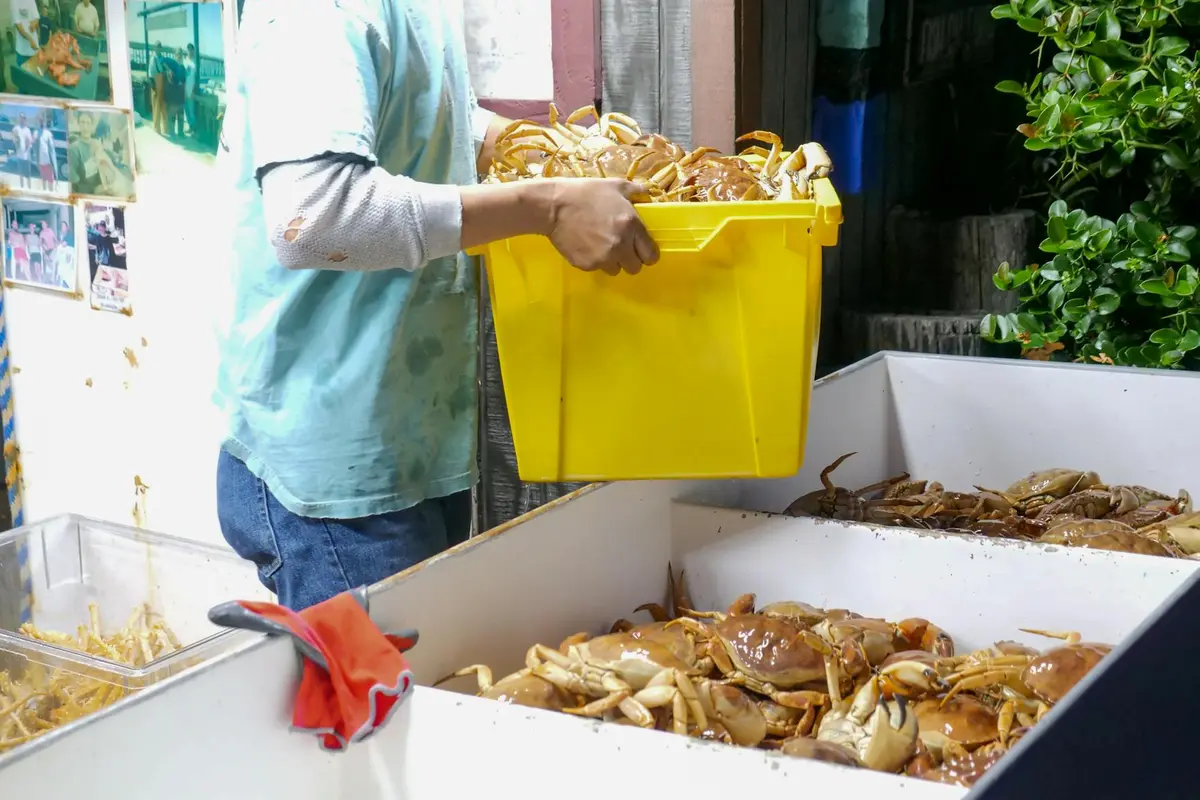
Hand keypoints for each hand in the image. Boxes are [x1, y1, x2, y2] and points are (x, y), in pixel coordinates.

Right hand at [545, 178, 659, 275]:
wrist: (554, 206)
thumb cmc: (586, 193)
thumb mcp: (615, 185)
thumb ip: (637, 191)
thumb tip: (649, 196)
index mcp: (632, 226)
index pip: (650, 255)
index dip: (647, 253)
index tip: (640, 249)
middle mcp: (620, 245)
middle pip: (635, 267)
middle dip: (630, 259)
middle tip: (620, 248)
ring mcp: (603, 258)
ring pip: (616, 270)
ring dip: (612, 261)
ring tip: (601, 246)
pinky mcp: (586, 265)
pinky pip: (597, 268)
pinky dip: (594, 260)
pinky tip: (586, 245)